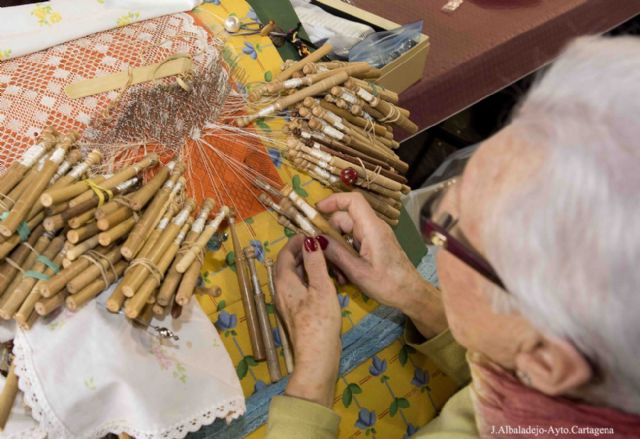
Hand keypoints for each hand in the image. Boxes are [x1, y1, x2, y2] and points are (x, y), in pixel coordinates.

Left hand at [275, 235, 340, 406]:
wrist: (317, 357)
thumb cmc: (319, 321)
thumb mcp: (321, 287)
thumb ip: (315, 262)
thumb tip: (309, 240)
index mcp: (283, 282)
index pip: (285, 254)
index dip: (297, 241)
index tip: (313, 234)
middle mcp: (282, 290)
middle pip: (290, 264)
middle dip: (306, 253)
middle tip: (325, 246)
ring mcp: (290, 302)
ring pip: (298, 276)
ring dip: (312, 267)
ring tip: (331, 263)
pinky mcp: (299, 311)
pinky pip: (304, 288)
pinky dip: (314, 280)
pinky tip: (330, 282)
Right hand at [317, 192, 447, 337]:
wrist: (410, 294)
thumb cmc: (388, 284)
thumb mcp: (357, 272)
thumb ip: (336, 253)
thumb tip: (316, 239)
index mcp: (372, 228)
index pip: (353, 200)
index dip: (333, 200)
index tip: (316, 210)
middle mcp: (374, 227)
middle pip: (345, 219)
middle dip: (330, 236)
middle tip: (323, 257)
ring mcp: (374, 235)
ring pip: (346, 233)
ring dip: (337, 249)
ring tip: (337, 273)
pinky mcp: (374, 245)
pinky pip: (353, 242)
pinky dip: (345, 254)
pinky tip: (344, 273)